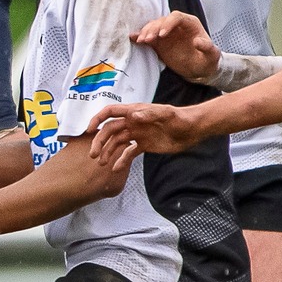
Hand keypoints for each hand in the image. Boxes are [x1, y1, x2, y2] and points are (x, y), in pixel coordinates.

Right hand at [85, 102, 203, 159]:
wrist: (192, 129)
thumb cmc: (180, 118)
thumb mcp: (166, 114)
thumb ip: (149, 114)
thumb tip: (131, 116)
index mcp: (134, 112)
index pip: (110, 112)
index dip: (98, 119)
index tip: (89, 131)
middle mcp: (133, 122)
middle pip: (109, 130)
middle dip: (99, 142)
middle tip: (93, 156)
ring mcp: (137, 134)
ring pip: (116, 143)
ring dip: (107, 152)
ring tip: (102, 164)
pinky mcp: (144, 145)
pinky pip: (128, 153)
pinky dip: (121, 161)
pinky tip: (116, 170)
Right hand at [133, 12, 218, 84]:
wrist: (200, 70)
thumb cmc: (208, 60)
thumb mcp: (212, 55)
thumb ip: (207, 47)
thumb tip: (198, 41)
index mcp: (190, 23)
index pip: (176, 17)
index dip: (168, 23)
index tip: (162, 35)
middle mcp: (176, 25)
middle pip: (161, 21)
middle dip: (153, 29)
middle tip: (147, 39)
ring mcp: (166, 33)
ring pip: (153, 27)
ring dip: (145, 32)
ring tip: (141, 41)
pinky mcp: (159, 42)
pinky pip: (148, 37)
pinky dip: (140, 37)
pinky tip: (133, 38)